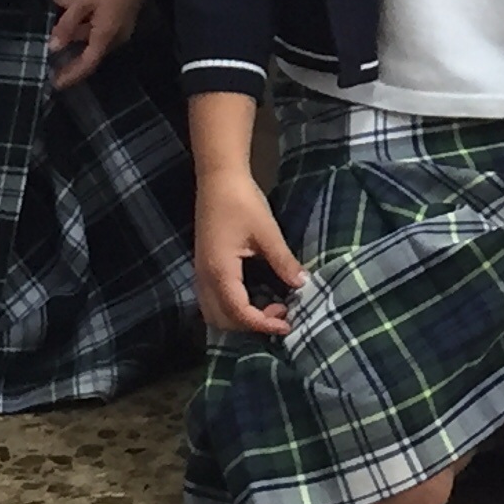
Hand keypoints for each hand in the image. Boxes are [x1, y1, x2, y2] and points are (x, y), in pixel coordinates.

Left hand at [47, 0, 151, 91]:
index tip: (54, 83)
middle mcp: (116, 37)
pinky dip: (85, 15)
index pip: (87, 65)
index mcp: (106, 37)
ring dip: (75, 22)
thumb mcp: (82, 1)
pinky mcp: (122, 14)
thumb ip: (67, 26)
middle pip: (88, 47)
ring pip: (92, 32)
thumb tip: (54, 48)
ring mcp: (121, 26)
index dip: (70, 75)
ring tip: (58, 3)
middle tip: (49, 35)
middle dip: (69, 41)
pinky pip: (100, 23)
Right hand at [194, 162, 303, 334]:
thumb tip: (303, 284)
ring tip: (269, 307)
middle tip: (281, 312)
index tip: (288, 323)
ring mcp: (201, 273)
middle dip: (251, 325)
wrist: (218, 178)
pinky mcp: (204, 267)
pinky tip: (254, 296)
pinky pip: (213, 300)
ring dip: (240, 318)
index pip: (239, 313)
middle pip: (222, 320)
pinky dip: (232, 308)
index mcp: (220, 271)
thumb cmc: (242, 201)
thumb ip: (283, 261)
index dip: (263, 324)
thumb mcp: (267, 231)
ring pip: (214, 313)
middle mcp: (205, 278)